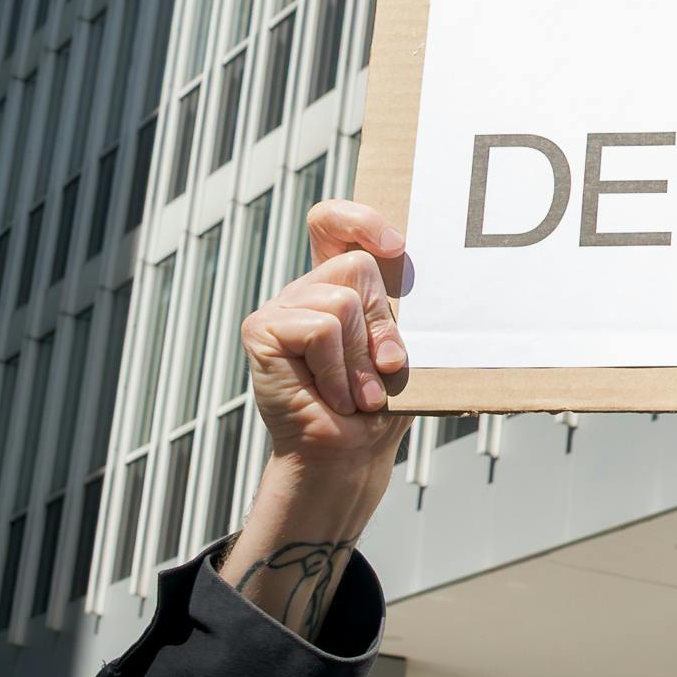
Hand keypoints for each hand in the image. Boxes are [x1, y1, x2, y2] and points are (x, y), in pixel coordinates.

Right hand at [219, 202, 417, 635]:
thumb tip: (414, 269)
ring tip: (356, 393)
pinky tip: (333, 395)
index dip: (359, 219)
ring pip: (341, 303)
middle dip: (380, 323)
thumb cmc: (378, 408)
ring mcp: (280, 307)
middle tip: (380, 372)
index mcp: (337, 287)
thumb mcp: (398, 349)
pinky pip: (319, 328)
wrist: (348, 458)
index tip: (395, 247)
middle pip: (355, 266)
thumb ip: (396, 311)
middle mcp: (305, 291)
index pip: (333, 224)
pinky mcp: (262, 329)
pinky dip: (338, 368)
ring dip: (360, 359)